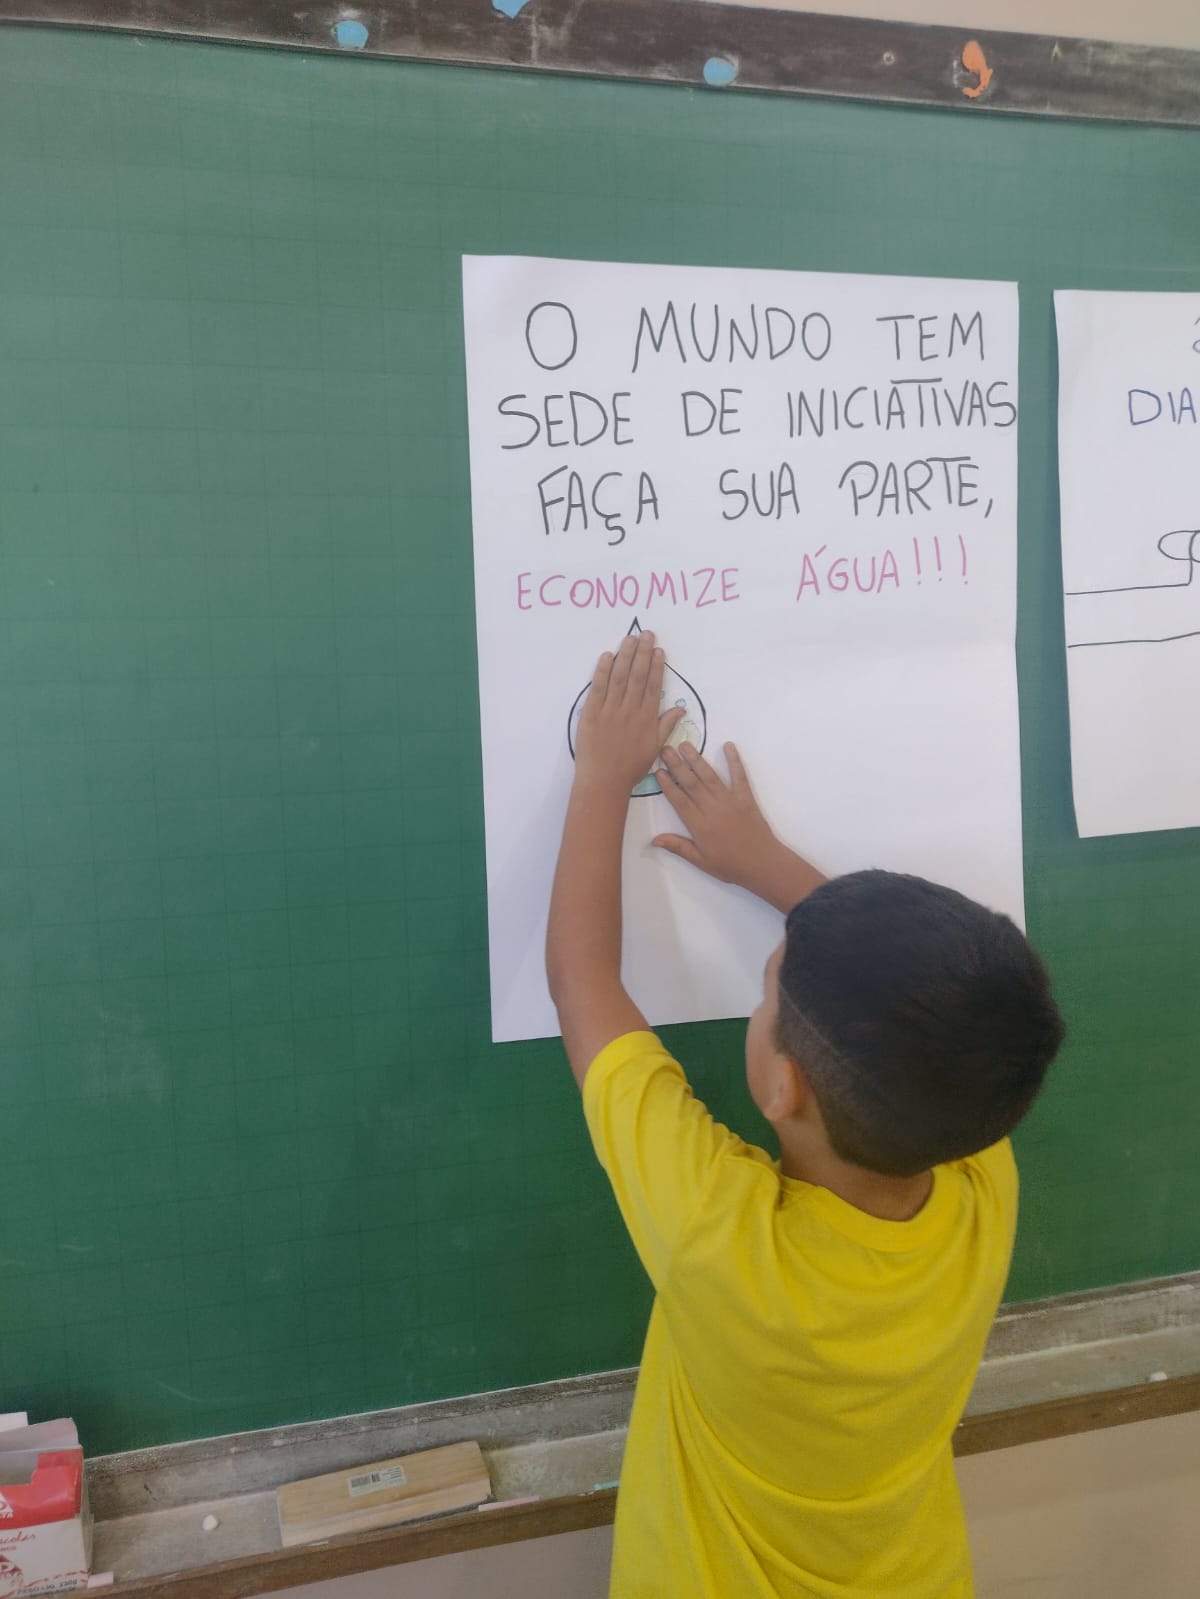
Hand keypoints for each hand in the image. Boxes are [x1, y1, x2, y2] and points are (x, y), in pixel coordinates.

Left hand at [573, 629, 683, 794]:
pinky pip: (597, 687)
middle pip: (637, 676)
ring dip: (625, 655)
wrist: (604, 781)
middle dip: (643, 653)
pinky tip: (606, 655)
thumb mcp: (654, 748)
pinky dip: (602, 670)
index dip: (657, 666)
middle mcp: (629, 710)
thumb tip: (680, 710)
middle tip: (646, 634)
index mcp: (646, 718)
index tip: (659, 650)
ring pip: (619, 677)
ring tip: (630, 639)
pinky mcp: (591, 713)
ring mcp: (609, 710)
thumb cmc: (630, 768)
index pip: (653, 686)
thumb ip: (666, 725)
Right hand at [654, 742, 825, 911]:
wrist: (763, 864)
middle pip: (691, 784)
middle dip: (677, 765)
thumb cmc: (730, 865)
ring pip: (710, 777)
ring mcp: (730, 801)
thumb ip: (678, 847)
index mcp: (700, 826)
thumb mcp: (701, 861)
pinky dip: (734, 760)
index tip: (658, 771)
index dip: (668, 785)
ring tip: (686, 745)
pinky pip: (739, 776)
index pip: (679, 801)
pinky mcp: (746, 798)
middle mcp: (713, 809)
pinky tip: (729, 746)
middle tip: (665, 749)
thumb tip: (654, 840)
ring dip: (697, 759)